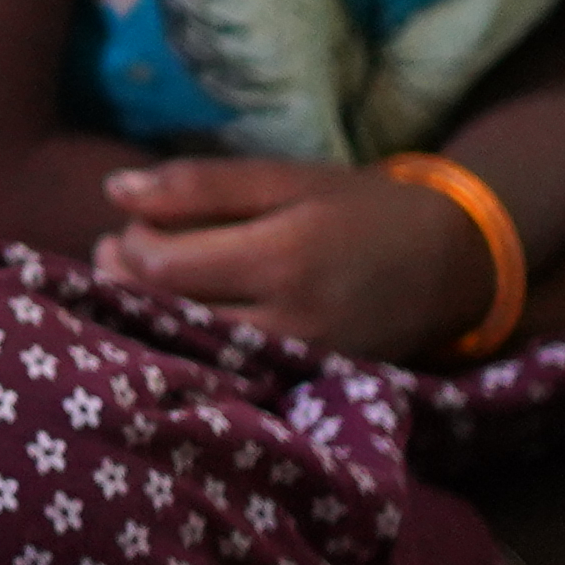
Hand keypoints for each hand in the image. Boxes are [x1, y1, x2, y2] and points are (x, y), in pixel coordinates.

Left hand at [91, 157, 495, 362]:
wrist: (449, 267)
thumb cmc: (359, 209)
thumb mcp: (284, 178)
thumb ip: (198, 184)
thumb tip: (114, 191)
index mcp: (281, 257)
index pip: (161, 265)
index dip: (129, 243)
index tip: (132, 223)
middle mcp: (288, 322)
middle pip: (165, 312)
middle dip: (128, 280)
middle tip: (120, 250)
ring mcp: (296, 363)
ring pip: (187, 348)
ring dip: (150, 315)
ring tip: (150, 279)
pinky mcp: (302, 386)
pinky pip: (222, 371)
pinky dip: (190, 344)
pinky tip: (183, 315)